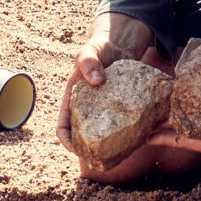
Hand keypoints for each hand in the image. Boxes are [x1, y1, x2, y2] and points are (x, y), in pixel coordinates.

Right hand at [56, 22, 156, 166]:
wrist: (119, 43)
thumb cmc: (98, 48)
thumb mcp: (88, 52)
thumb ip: (88, 62)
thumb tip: (95, 81)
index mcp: (72, 100)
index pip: (62, 126)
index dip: (66, 141)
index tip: (76, 150)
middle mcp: (87, 109)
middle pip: (83, 135)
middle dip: (89, 149)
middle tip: (102, 157)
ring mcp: (104, 110)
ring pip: (103, 133)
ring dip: (109, 144)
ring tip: (120, 152)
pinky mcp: (121, 107)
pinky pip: (122, 124)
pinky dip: (127, 132)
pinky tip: (138, 137)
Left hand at [154, 84, 200, 162]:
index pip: (186, 142)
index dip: (166, 138)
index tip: (146, 137)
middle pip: (189, 136)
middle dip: (171, 129)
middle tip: (150, 121)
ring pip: (199, 128)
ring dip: (184, 120)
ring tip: (166, 111)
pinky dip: (199, 113)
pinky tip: (192, 103)